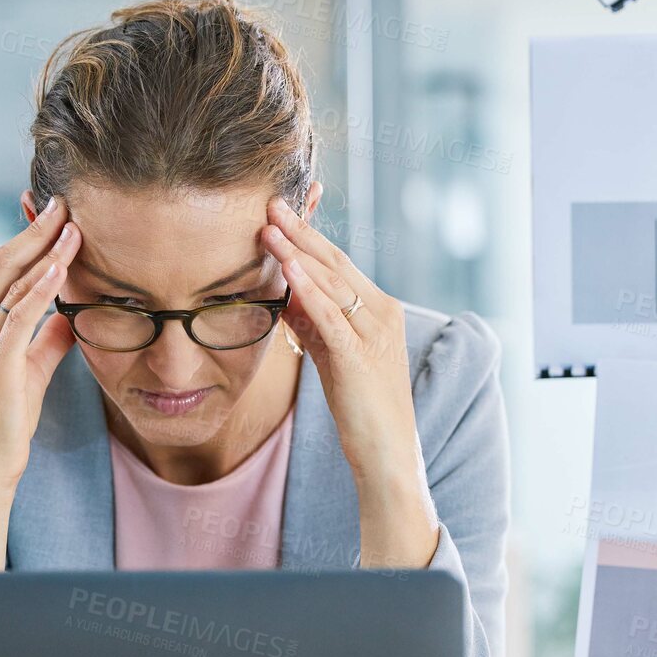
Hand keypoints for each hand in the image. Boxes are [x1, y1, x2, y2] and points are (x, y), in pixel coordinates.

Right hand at [0, 196, 80, 567]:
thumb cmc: (8, 425)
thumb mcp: (33, 372)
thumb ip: (48, 340)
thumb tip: (72, 315)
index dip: (25, 238)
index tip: (50, 213)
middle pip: (0, 264)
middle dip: (33, 229)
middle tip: (62, 201)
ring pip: (9, 282)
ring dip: (43, 248)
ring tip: (71, 221)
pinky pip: (20, 314)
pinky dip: (41, 285)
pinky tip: (62, 264)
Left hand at [260, 194, 438, 569]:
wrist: (387, 454)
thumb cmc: (361, 410)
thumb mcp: (333, 358)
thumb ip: (314, 326)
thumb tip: (285, 297)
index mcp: (379, 312)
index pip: (339, 266)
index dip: (308, 237)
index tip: (280, 214)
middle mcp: (382, 314)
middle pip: (335, 263)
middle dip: (301, 231)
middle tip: (270, 202)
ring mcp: (374, 333)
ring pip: (332, 281)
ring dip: (297, 250)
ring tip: (268, 224)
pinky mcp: (360, 356)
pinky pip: (329, 314)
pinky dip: (307, 287)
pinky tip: (286, 266)